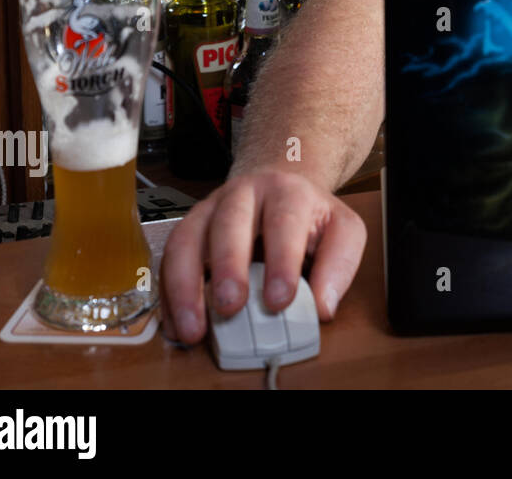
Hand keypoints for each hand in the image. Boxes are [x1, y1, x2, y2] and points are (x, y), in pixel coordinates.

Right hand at [160, 168, 366, 344]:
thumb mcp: (342, 230)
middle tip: (231, 306)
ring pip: (188, 238)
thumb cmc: (309, 215)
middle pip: (229, 223)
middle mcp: (244, 194)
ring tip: (194, 328)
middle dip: (228, 266)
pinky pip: (169, 259)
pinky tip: (175, 324)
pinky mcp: (188, 229)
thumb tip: (323, 308)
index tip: (280, 300)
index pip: (285, 221)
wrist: (280, 182)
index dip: (281, 261)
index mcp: (288, 192)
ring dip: (186, 286)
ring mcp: (210, 209)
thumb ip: (338, 265)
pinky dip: (169, 294)